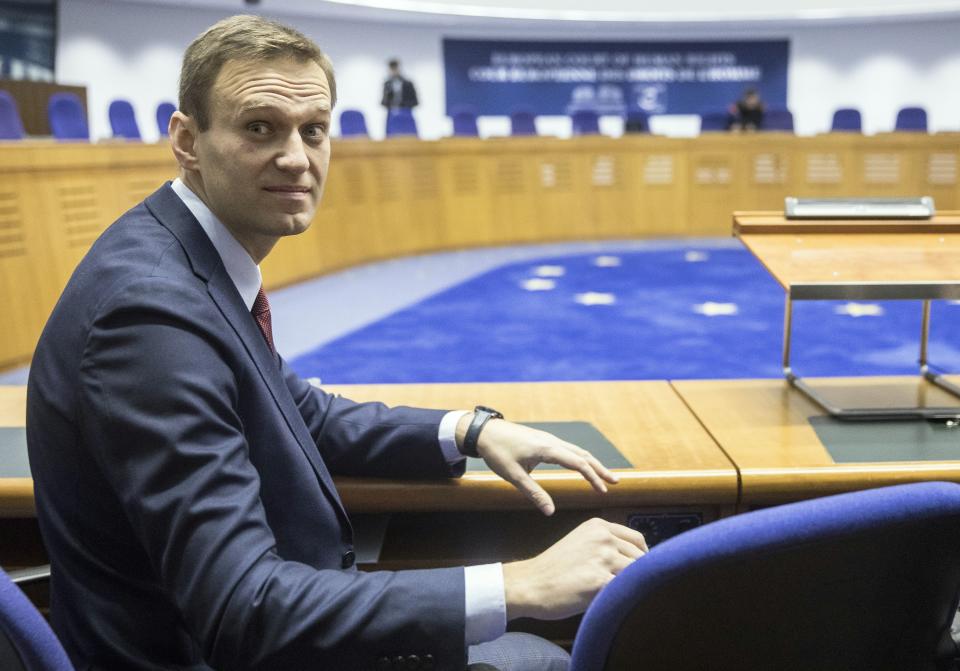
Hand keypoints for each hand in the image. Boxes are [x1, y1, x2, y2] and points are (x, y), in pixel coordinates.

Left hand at [457, 416, 618, 514]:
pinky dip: (581, 458)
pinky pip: (568, 449)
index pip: (578, 463)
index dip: (593, 478)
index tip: (603, 492)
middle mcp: (552, 441)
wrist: (484, 432)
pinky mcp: (544, 440)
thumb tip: (550, 512)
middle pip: (583, 455)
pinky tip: (582, 466)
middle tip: (616, 482)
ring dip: (592, 463)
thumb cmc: (498, 452)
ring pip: (577, 450)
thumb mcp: (514, 476)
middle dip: (600, 469)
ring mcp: (549, 439)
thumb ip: (534, 493)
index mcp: (548, 449)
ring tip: (604, 476)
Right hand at [503, 518, 646, 620]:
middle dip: (639, 574)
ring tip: (618, 596)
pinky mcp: (601, 580)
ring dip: (632, 587)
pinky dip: (624, 598)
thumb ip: (605, 545)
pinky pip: (627, 590)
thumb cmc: (554, 569)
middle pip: (641, 558)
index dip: (642, 557)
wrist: (530, 584)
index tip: (639, 571)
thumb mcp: (580, 543)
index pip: (637, 539)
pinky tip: (613, 604)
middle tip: (628, 588)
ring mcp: (603, 557)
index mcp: (598, 526)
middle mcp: (603, 537)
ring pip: (638, 575)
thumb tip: (638, 560)